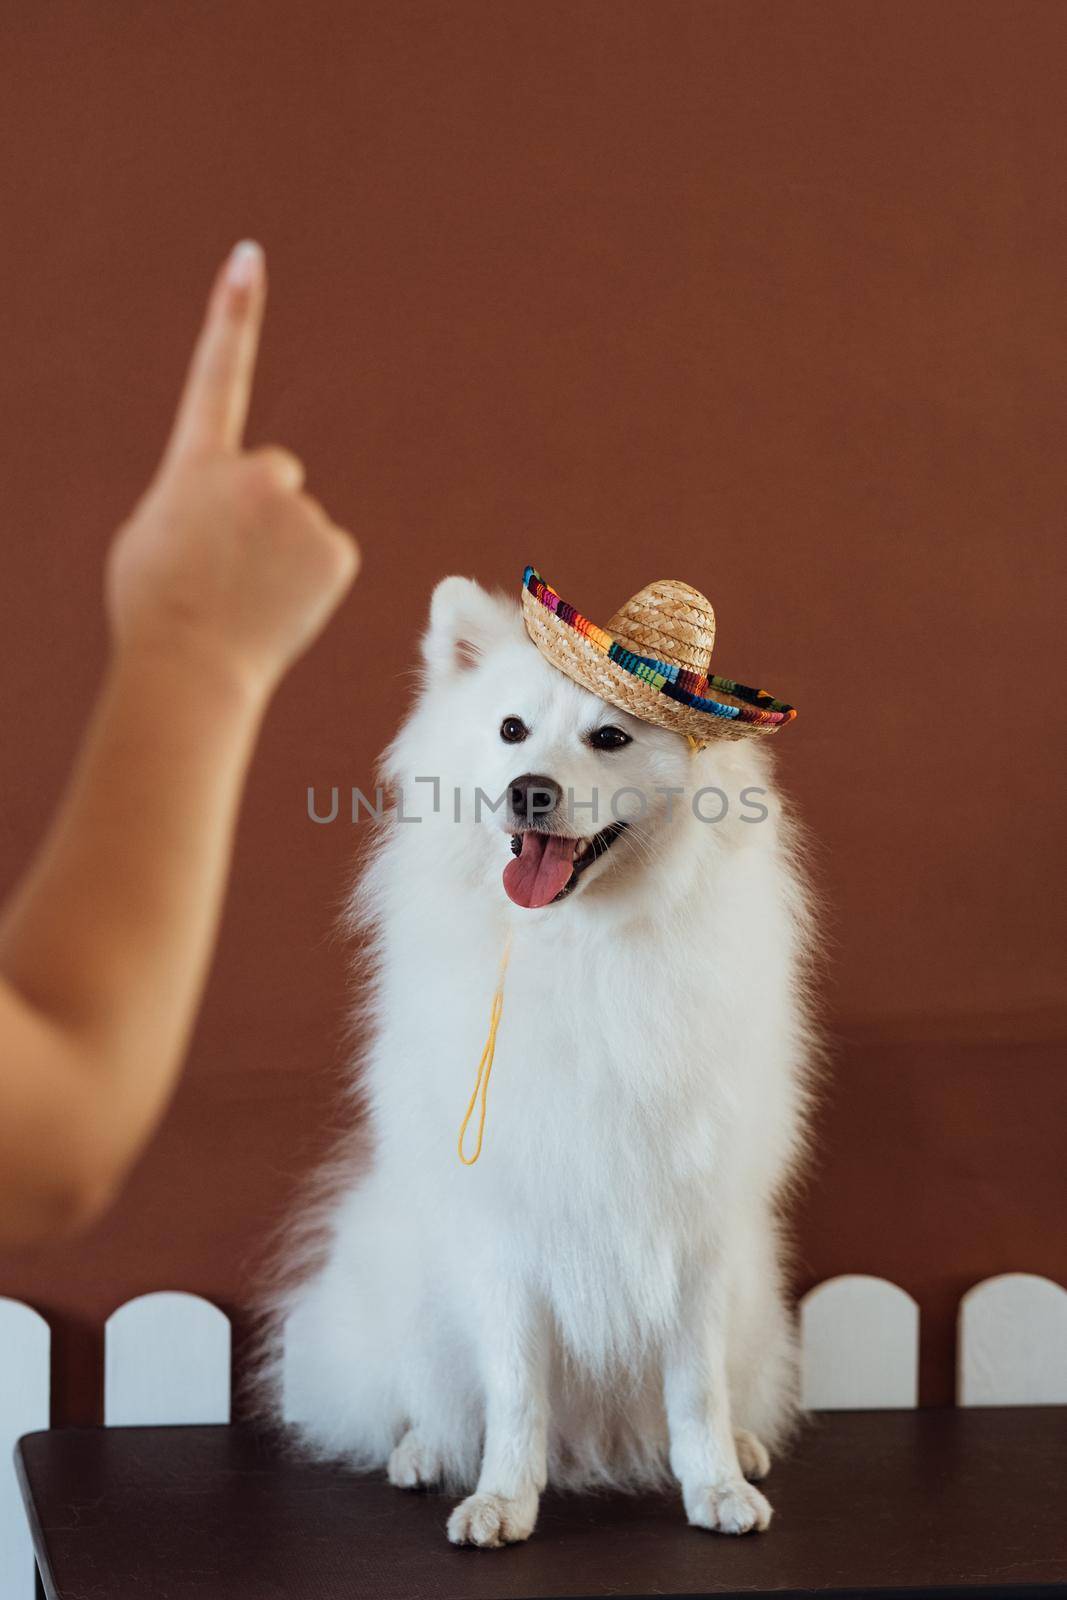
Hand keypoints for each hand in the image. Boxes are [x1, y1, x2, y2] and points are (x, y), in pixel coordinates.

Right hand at [106, 241, 358, 699]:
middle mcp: (256, 471)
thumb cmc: (155, 606)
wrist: (189, 665)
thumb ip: (192, 499)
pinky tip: (280, 607)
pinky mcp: (337, 549)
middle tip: (226, 570)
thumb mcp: (151, 535)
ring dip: (280, 556)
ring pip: (298, 523)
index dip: (233, 314)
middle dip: (257, 516)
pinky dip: (309, 580)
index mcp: (198, 463)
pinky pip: (326, 555)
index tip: (249, 258)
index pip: (217, 372)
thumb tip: (222, 508)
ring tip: (247, 596)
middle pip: (272, 477)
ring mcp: (300, 509)